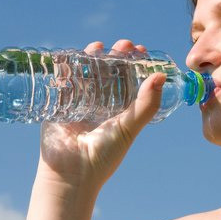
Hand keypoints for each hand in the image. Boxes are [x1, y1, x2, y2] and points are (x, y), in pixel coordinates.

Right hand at [38, 39, 165, 190]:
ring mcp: (79, 104)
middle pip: (108, 73)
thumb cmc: (104, 155)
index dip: (135, 64)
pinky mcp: (58, 106)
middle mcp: (100, 106)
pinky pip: (62, 82)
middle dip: (115, 56)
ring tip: (98, 47)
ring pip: (86, 74)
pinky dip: (66, 67)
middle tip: (124, 45)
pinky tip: (71, 55)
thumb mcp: (129, 128)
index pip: (129, 80)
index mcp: (119, 111)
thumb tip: (161, 77)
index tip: (140, 50)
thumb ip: (146, 105)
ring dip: (92, 58)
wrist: (72, 174)